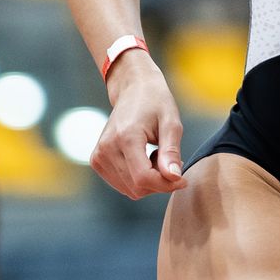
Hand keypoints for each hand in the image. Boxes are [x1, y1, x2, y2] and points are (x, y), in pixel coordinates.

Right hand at [91, 55, 186, 199]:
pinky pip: (122, 185)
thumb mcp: (171, 124)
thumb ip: (171, 152)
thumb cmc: (156, 103)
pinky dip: (137, 178)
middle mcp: (107, 148)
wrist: (133, 89)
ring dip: (149, 180)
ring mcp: (98, 156)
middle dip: (159, 181)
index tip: (183, 179)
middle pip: (137, 187)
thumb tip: (174, 178)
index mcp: (125, 137)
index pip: (144, 178)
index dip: (166, 184)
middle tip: (171, 160)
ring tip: (157, 155)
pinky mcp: (96, 160)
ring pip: (130, 190)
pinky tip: (144, 158)